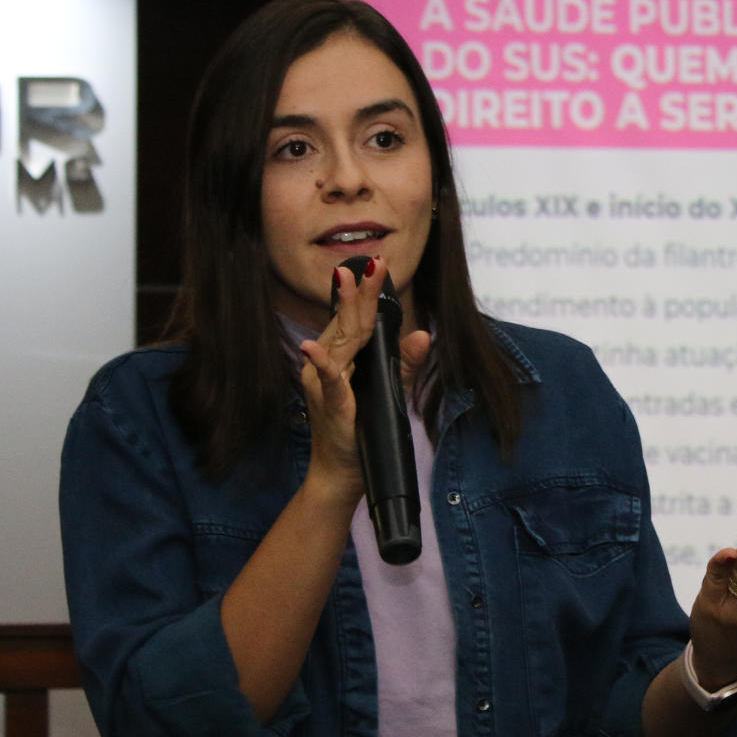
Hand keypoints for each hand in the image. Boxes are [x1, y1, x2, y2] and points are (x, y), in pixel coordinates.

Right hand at [297, 256, 429, 502]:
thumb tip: (423, 334)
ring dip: (343, 311)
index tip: (374, 264)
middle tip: (371, 263)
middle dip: (358, 291)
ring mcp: (326, 384)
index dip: (363, 293)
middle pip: (346, 323)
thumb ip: (405, 363)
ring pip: (338, 342)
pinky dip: (321, 364)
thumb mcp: (388, 391)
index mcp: (341, 359)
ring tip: (347, 281)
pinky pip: (327, 380)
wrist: (341, 472)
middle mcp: (328, 366)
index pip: (353, 320)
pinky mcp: (332, 405)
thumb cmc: (360, 430)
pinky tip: (313, 348)